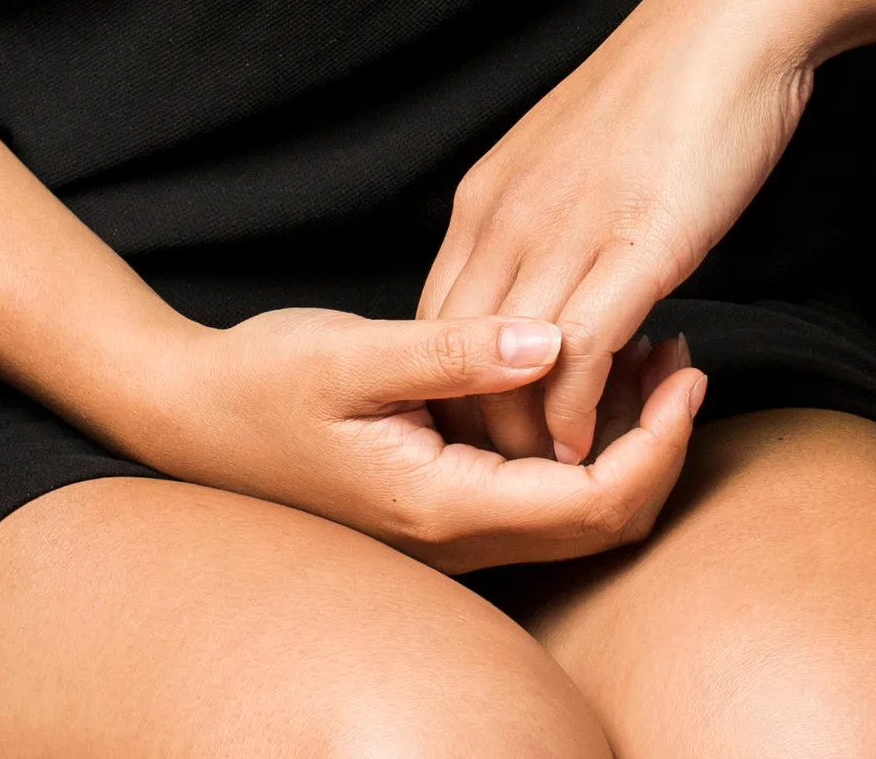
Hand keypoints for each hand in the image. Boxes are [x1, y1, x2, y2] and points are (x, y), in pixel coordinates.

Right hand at [128, 305, 703, 572]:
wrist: (190, 415)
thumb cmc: (263, 380)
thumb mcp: (355, 354)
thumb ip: (454, 351)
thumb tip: (552, 339)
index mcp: (443, 504)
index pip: (591, 501)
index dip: (655, 442)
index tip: (685, 369)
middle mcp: (456, 537)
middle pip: (600, 522)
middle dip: (657, 444)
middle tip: (680, 354)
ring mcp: (450, 530)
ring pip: (574, 511)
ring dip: (623, 438)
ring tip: (643, 347)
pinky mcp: (441, 503)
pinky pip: (538, 492)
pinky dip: (578, 436)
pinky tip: (579, 363)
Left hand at [419, 0, 815, 462]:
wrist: (729, 21)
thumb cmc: (664, 91)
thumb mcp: (569, 160)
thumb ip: (540, 222)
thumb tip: (544, 288)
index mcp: (484, 198)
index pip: (429, 329)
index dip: (452, 398)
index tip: (489, 439)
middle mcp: (506, 217)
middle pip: (454, 363)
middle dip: (480, 434)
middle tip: (520, 481)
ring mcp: (567, 232)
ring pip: (511, 374)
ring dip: (531, 441)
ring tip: (563, 476)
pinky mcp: (636, 246)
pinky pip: (580, 358)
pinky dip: (580, 416)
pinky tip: (599, 441)